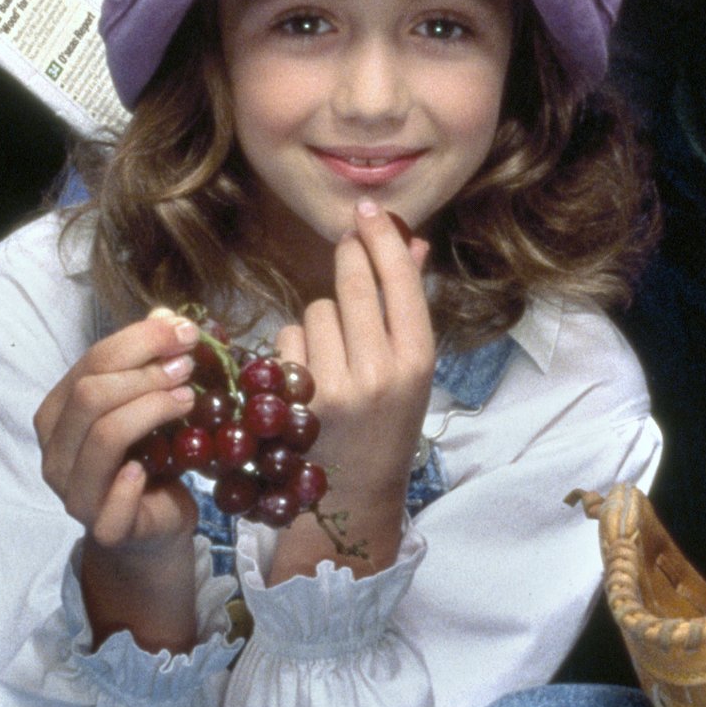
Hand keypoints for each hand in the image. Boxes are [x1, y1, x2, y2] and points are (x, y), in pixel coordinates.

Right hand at [36, 312, 213, 642]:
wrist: (152, 524)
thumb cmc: (148, 457)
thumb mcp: (147, 404)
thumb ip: (149, 363)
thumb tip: (166, 318)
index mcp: (58, 414)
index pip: (90, 362)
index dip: (140, 341)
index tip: (185, 331)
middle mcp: (54, 452)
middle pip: (91, 395)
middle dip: (145, 373)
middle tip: (188, 366)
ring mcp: (73, 493)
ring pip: (104, 437)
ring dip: (150, 410)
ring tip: (188, 400)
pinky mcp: (102, 528)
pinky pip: (112, 500)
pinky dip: (133, 480)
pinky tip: (155, 464)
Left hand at [260, 210, 439, 579]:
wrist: (356, 495)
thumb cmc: (389, 423)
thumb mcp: (413, 369)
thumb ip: (409, 304)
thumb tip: (409, 240)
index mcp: (418, 362)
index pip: (400, 281)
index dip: (381, 238)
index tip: (367, 211)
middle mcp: (380, 372)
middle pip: (354, 283)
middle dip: (349, 257)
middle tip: (348, 244)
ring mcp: (334, 388)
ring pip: (316, 311)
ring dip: (322, 319)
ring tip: (334, 353)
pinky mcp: (294, 401)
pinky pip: (287, 341)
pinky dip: (294, 349)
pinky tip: (307, 376)